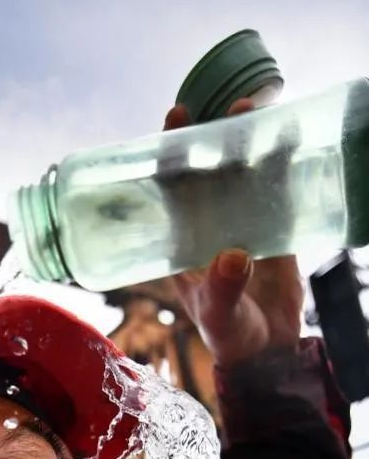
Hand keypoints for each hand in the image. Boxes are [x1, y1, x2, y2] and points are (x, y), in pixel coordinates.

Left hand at [161, 99, 303, 368]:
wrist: (269, 354)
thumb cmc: (230, 337)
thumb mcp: (219, 316)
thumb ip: (223, 288)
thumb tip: (234, 255)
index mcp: (181, 242)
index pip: (169, 188)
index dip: (168, 152)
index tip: (175, 116)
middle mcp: (206, 227)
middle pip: (205, 171)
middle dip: (213, 135)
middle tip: (228, 104)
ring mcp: (239, 225)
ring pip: (240, 175)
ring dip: (249, 143)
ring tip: (260, 110)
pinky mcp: (271, 229)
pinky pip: (274, 189)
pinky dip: (281, 165)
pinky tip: (290, 136)